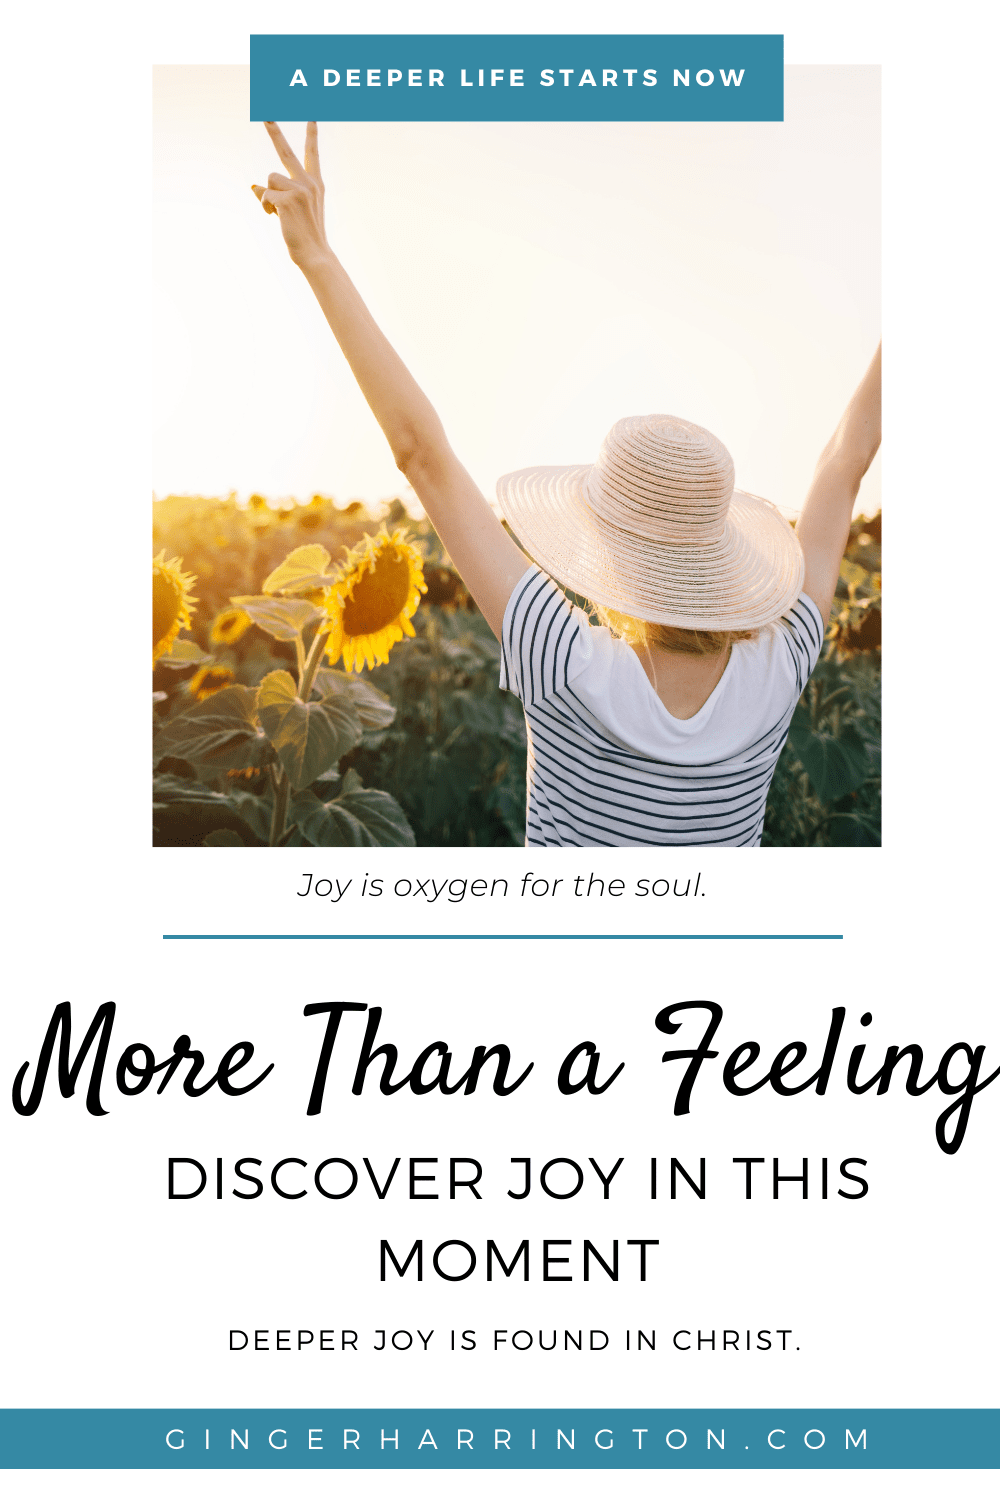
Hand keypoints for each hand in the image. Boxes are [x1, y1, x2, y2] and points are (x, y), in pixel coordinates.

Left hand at [252, 121, 329, 269]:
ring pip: (269, 180)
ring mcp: (299, 189)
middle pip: (285, 151)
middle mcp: (308, 182)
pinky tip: (276, 217)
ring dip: (268, 197)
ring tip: (279, 213)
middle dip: (274, 130)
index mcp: (315, 183)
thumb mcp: (293, 210)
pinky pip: (265, 195)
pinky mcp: (288, 199)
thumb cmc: (304, 234)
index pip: (312, 153)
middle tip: (266, 113)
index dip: (312, 134)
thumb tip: (253, 187)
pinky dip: (266, 207)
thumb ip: (277, 194)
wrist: (314, 254)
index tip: (312, 115)